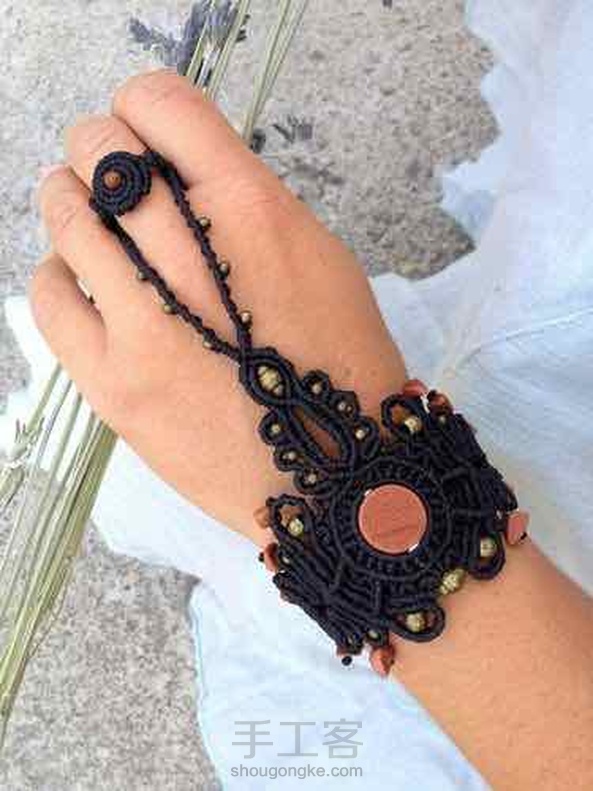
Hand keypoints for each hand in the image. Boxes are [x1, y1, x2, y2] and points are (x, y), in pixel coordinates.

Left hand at [31, 69, 405, 543]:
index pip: (163, 104)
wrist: (337, 473)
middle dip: (100, 147)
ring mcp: (145, 324)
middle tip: (110, 171)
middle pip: (101, 150)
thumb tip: (177, 180)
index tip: (143, 129)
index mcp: (254, 211)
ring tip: (82, 212)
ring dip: (68, 199)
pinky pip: (49, 298)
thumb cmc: (342, 363)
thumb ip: (246, 206)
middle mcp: (193, 256)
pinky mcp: (114, 384)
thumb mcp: (319, 256)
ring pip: (66, 216)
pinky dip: (55, 274)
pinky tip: (79, 281)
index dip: (144, 104)